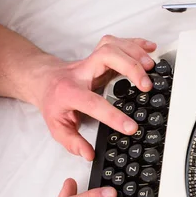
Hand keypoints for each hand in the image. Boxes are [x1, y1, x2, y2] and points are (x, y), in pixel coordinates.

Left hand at [34, 36, 156, 160]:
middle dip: (130, 67)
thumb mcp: (57, 126)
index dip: (113, 116)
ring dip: (135, 53)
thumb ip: (72, 142)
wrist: (44, 79)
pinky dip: (136, 43)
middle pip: (106, 57)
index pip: (93, 103)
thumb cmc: (53, 102)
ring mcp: (92, 60)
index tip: (131, 127)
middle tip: (146, 85)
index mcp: (71, 92)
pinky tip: (149, 49)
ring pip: (113, 45)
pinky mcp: (101, 54)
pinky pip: (119, 42)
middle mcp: (82, 71)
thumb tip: (88, 154)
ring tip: (151, 67)